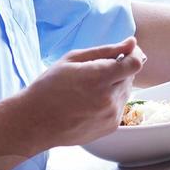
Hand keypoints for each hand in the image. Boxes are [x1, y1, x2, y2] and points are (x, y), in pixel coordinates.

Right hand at [14, 36, 145, 149]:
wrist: (34, 122)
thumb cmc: (49, 87)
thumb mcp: (73, 59)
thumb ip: (107, 50)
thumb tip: (131, 43)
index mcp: (99, 78)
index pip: (134, 63)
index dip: (134, 54)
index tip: (127, 51)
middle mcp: (109, 99)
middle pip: (130, 77)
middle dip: (119, 70)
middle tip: (96, 72)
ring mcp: (111, 115)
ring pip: (126, 92)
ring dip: (115, 86)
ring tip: (90, 88)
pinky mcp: (110, 127)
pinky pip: (120, 106)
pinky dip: (111, 101)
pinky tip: (90, 102)